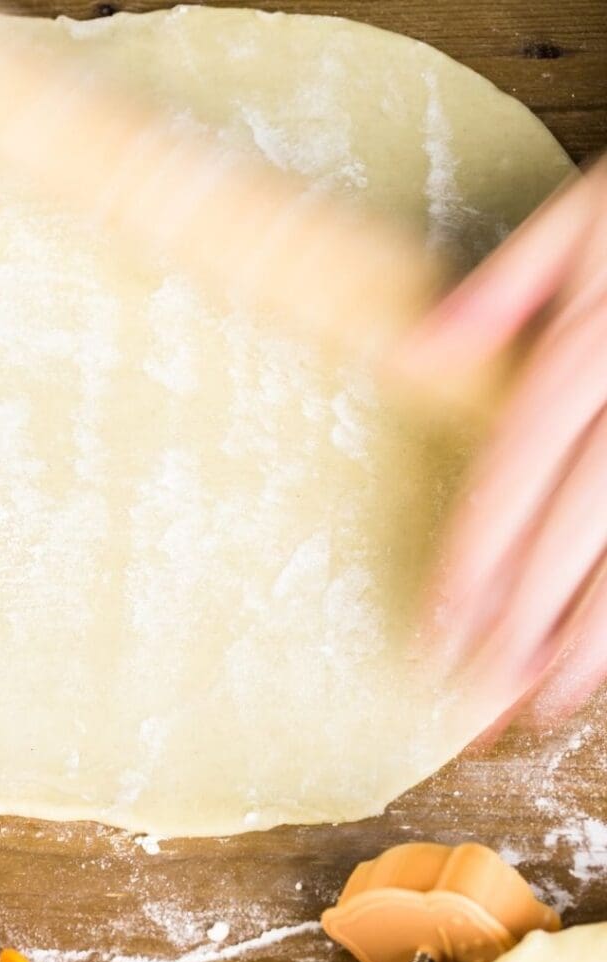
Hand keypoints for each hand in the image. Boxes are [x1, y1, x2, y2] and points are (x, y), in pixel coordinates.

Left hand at [392, 155, 606, 731]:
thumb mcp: (581, 218)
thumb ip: (501, 289)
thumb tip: (412, 355)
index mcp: (591, 349)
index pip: (513, 473)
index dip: (473, 557)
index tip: (437, 625)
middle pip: (570, 529)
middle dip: (520, 619)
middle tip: (473, 692)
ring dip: (591, 637)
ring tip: (544, 705)